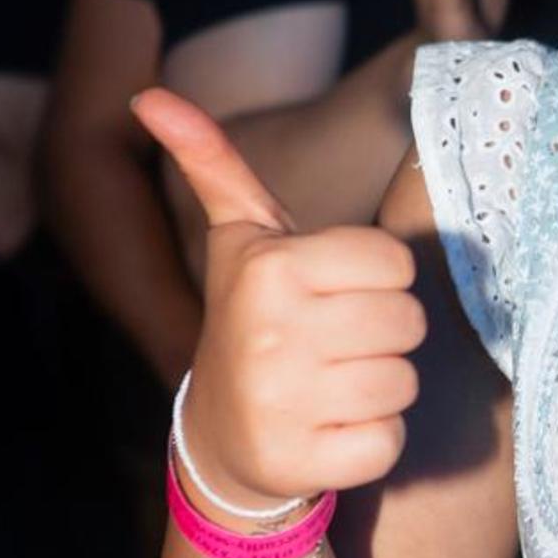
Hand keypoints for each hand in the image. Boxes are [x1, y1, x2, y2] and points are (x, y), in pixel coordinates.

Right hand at [134, 90, 425, 505]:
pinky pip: (390, 441)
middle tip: (338, 344)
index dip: (379, 281)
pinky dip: (374, 439)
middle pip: (408, 323)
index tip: (338, 295)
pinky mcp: (303, 462)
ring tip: (334, 384)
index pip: (396, 264)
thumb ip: (214, 164)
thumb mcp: (239, 238)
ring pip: (404, 383)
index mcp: (270, 269)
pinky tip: (332, 428)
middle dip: (384, 335)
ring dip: (382, 388)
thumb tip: (148, 94)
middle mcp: (273, 334)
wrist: (218, 435)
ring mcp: (285, 404)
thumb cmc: (251, 319)